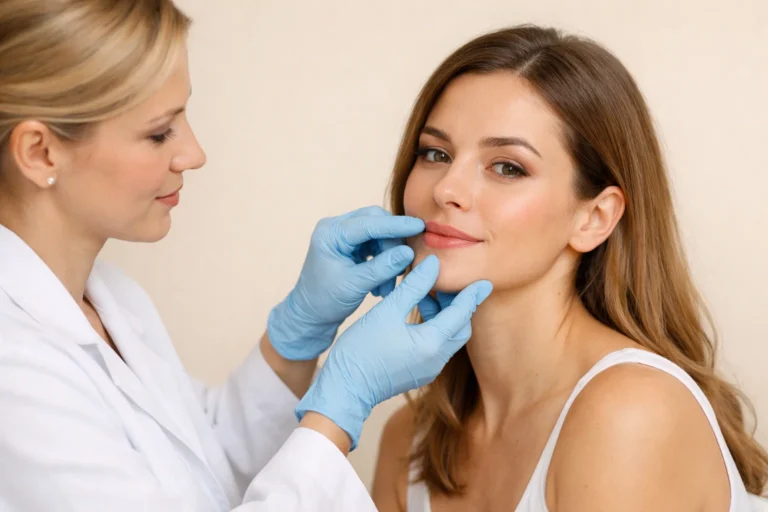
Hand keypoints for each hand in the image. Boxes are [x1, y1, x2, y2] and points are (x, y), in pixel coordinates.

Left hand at [267, 206, 424, 360]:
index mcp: (330, 233)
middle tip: (402, 267)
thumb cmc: (325, 301)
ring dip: (390, 258)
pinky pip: (377, 245)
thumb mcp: (355, 285)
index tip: (420, 227)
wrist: (311, 316)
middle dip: (393, 243)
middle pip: (376, 222)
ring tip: (387, 286)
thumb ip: (383, 267)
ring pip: (380, 234)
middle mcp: (336, 228)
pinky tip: (383, 284)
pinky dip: (385, 262)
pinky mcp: (352, 246)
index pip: (369, 222)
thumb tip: (409, 251)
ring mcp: (344, 236)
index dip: (396, 225)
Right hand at [295, 255, 491, 448]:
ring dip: (443, 317)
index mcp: (432, 344)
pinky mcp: (418, 374)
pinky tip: (416, 317)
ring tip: (423, 297)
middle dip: (457, 305)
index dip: (472, 295)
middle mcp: (436, 360)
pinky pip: (436, 348)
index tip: (485, 281)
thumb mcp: (387, 311)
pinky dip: (434, 330)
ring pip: (448, 338)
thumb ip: (413, 286)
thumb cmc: (361, 350)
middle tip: (444, 285)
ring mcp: (428, 370)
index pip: (461, 314)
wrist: (345, 389)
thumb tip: (433, 264)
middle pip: (459, 328)